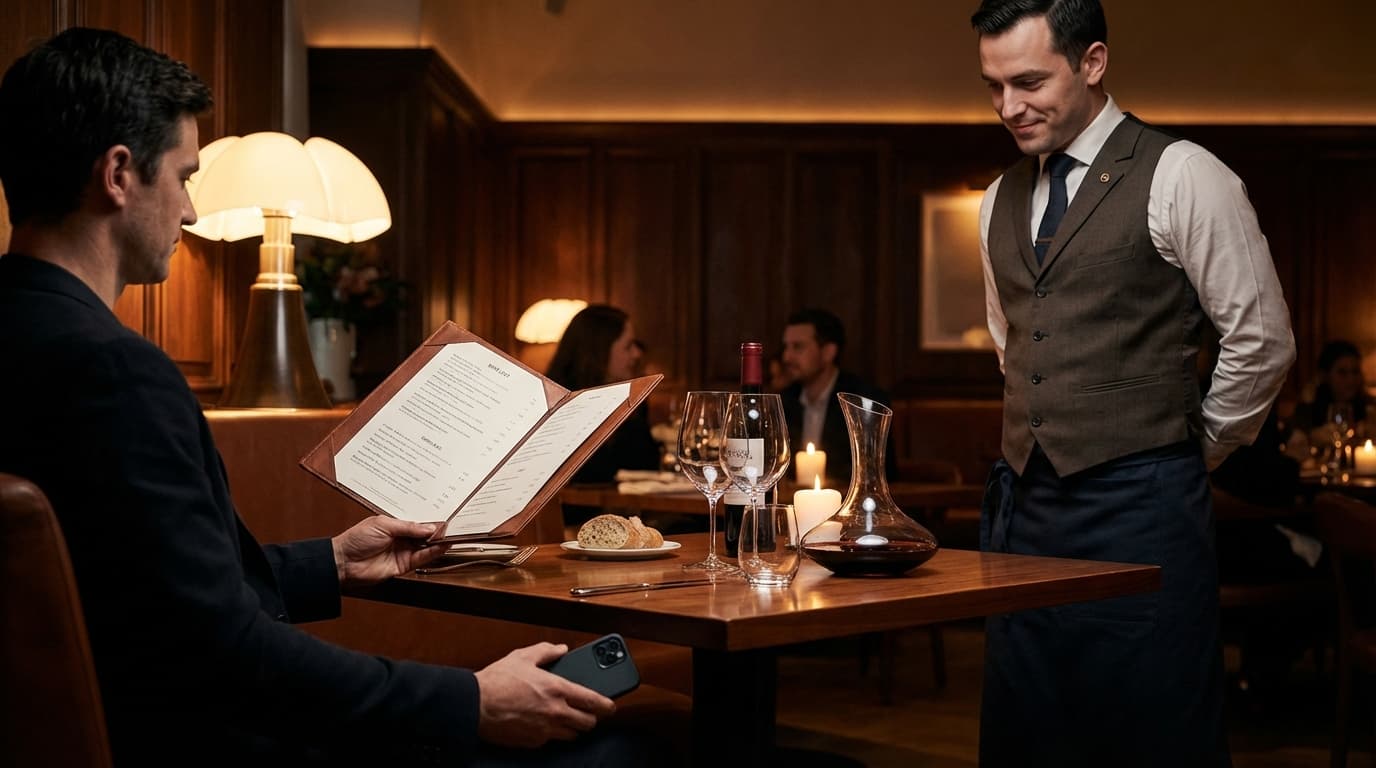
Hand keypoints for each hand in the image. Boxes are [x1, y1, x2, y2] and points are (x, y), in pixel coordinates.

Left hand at [331, 517, 447, 586]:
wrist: (343, 561)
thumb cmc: (356, 539)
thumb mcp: (383, 525)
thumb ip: (408, 527)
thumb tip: (429, 527)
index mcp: (394, 525)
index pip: (417, 522)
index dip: (430, 521)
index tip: (444, 518)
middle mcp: (401, 538)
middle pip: (424, 534)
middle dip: (437, 531)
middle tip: (452, 526)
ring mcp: (403, 552)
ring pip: (426, 546)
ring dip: (438, 542)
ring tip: (451, 535)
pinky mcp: (403, 566)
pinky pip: (421, 558)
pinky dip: (433, 553)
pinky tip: (442, 546)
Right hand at [474, 643, 615, 747]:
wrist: (474, 705)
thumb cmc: (496, 681)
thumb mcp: (523, 657)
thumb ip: (546, 651)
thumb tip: (561, 649)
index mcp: (557, 690)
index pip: (593, 701)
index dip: (607, 705)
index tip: (611, 706)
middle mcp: (555, 712)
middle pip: (588, 723)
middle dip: (591, 718)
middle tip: (586, 711)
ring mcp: (545, 730)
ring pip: (572, 735)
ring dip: (573, 728)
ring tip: (566, 718)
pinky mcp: (533, 742)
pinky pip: (551, 741)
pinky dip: (552, 734)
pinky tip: (544, 723)